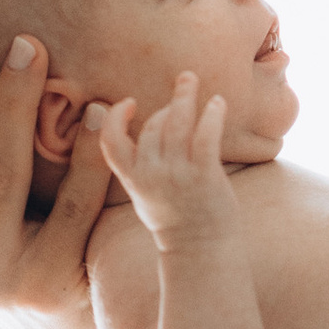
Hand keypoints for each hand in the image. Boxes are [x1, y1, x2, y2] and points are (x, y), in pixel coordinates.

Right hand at [90, 74, 234, 242]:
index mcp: (133, 179)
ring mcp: (178, 174)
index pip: (110, 142)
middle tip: (181, 93)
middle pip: (153, 125)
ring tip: (190, 79)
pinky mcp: (204, 175)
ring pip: (177, 122)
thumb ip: (139, 166)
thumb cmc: (175, 220)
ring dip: (184, 96)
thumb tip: (145, 130)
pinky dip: (212, 114)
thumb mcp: (144, 195)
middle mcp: (151, 174)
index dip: (115, 118)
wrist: (201, 250)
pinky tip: (218, 103)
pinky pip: (206, 135)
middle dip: (167, 106)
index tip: (128, 103)